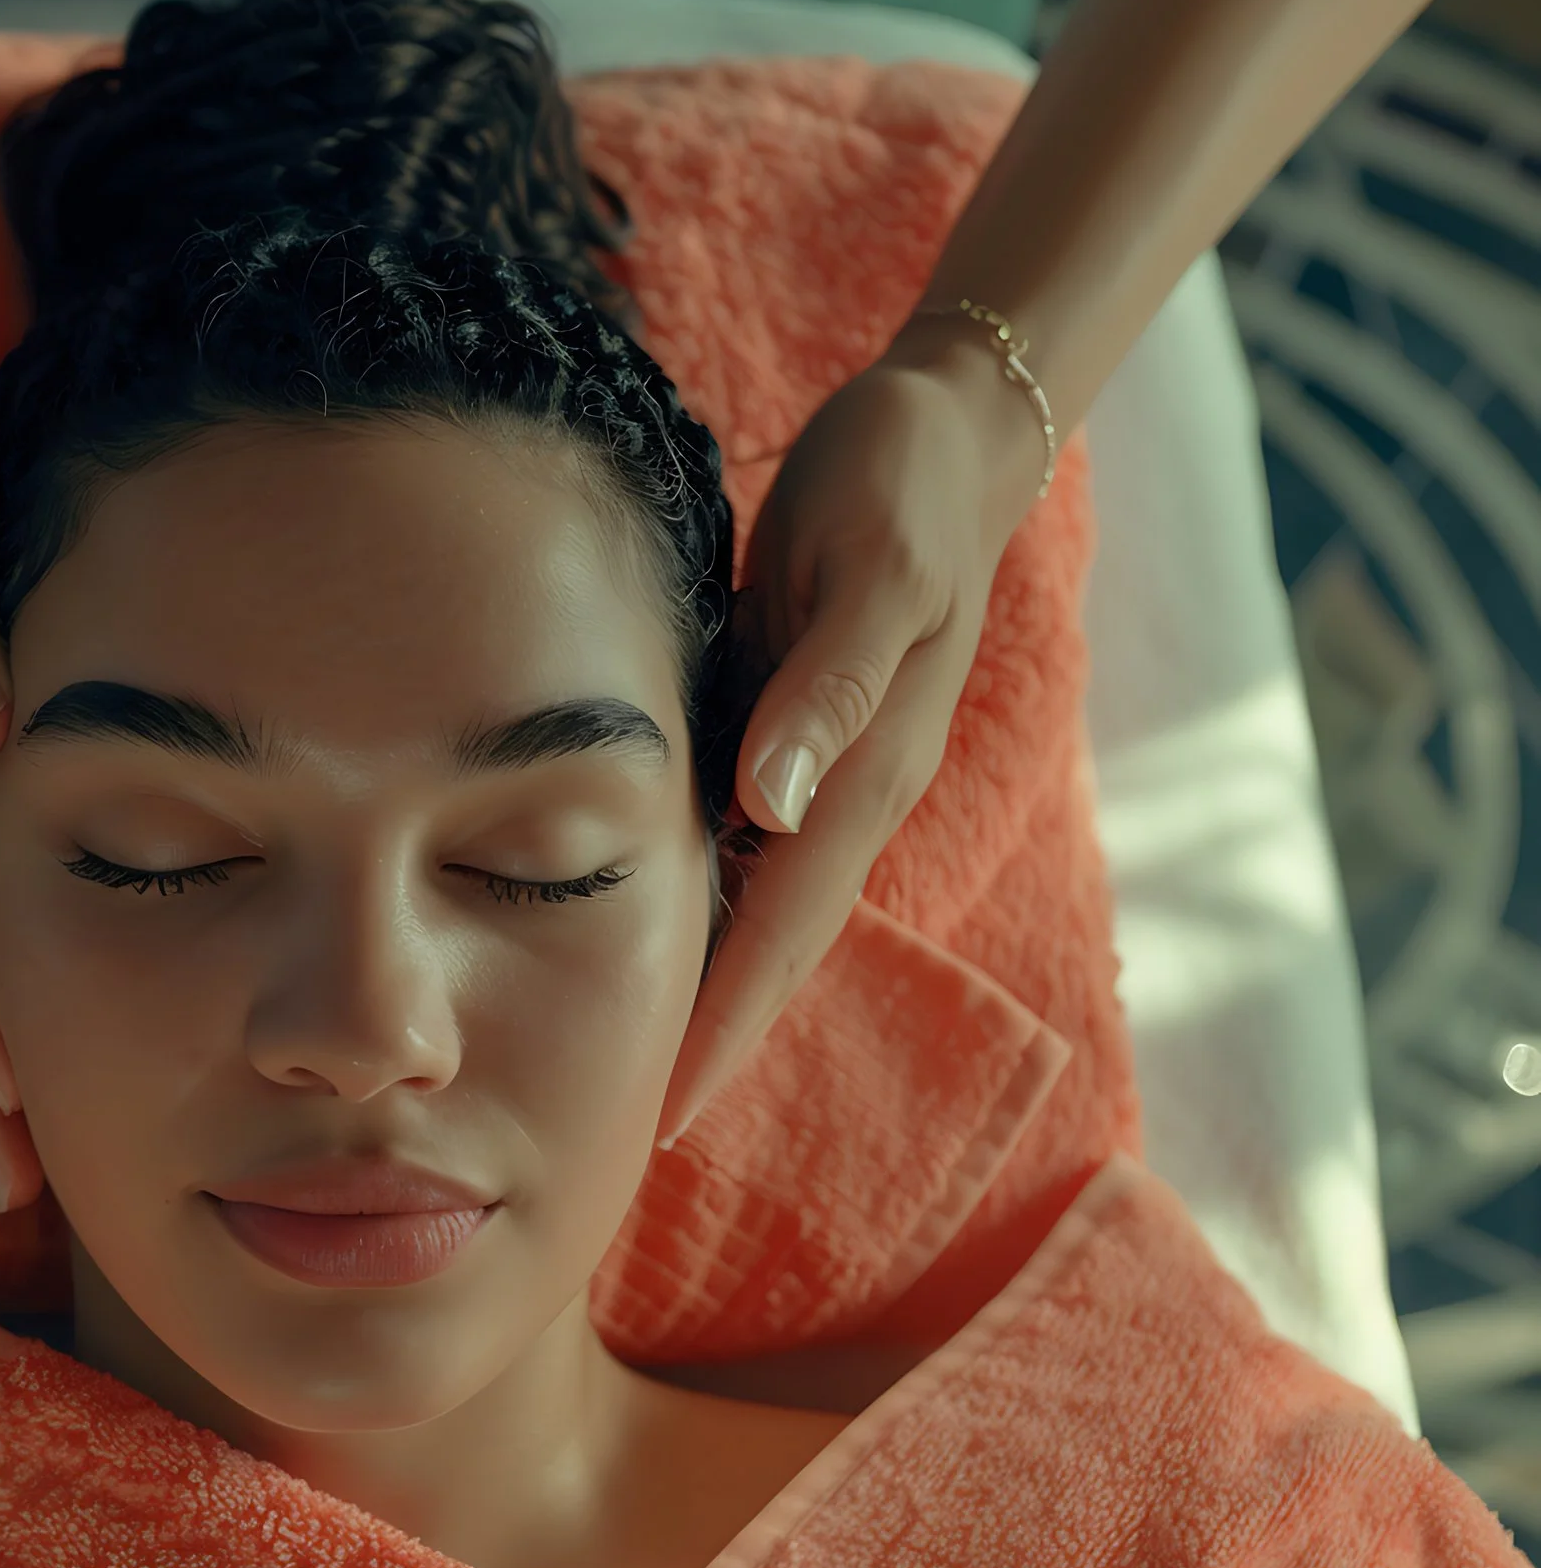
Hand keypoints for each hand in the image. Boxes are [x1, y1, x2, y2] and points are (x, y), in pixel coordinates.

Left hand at [657, 334, 1049, 1144]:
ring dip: (701, 988)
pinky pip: (740, 844)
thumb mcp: (869, 572)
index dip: (723, 1028)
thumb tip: (775, 807)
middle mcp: (842, 793)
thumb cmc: (899, 490)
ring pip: (754, 906)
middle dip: (706, 1043)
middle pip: (767, 948)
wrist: (942, 429)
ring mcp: (819, 766)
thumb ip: (825, 689)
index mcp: (863, 776)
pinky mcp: (789, 727)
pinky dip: (699, 903)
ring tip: (626, 1067)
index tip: (661, 1120)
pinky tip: (643, 933)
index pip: (781, 935)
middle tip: (624, 1138)